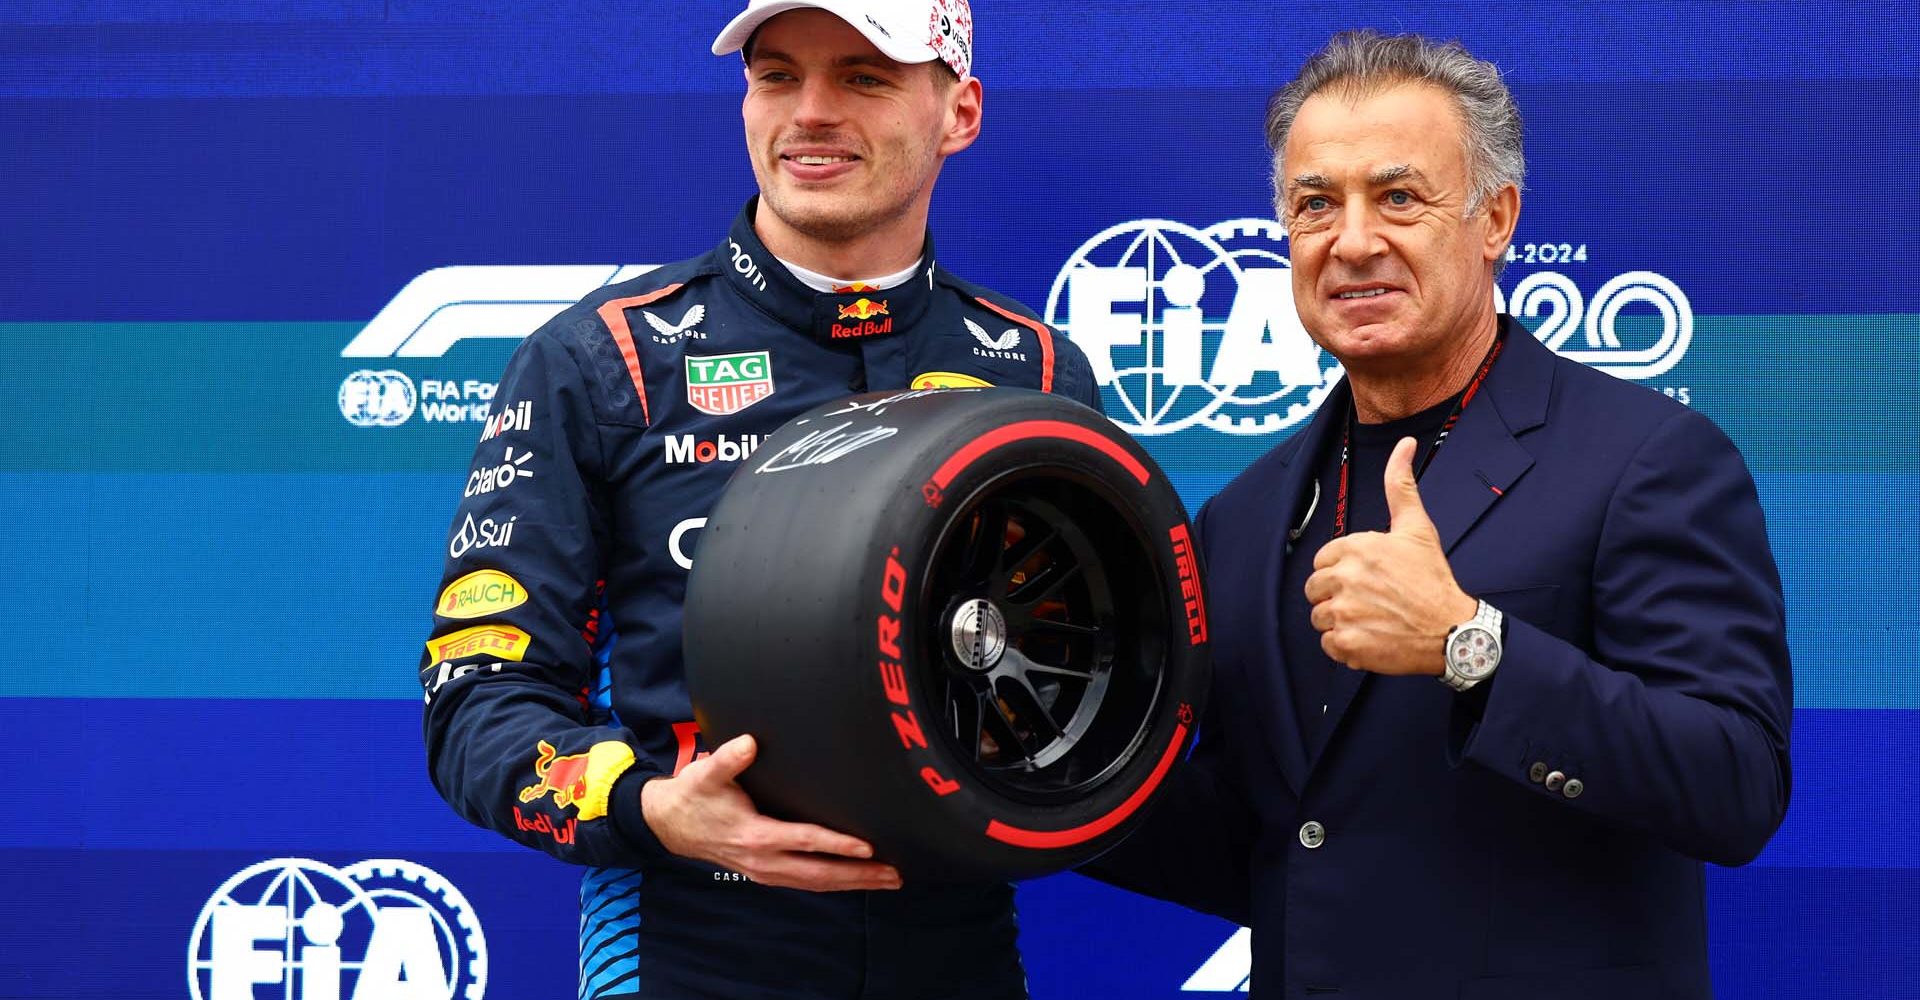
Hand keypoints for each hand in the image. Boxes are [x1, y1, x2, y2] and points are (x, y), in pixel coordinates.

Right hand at [640, 734, 902, 891]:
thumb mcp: (706, 774)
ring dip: (853, 884)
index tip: (868, 847)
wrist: (670, 825)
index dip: (838, 844)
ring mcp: (767, 872)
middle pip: (820, 873)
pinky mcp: (768, 874)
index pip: (806, 841)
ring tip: (888, 880)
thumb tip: (750, 742)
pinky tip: (856, 881)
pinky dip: (835, 884)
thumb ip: (729, 759)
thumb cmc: (694, 796)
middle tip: (894, 873)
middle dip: (859, 875)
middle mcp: (765, 861)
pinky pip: (807, 883)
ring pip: (817, 883)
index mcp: (756, 836)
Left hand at [1303, 437, 1477, 674]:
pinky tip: (1371, 638)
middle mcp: (1346, 578)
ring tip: (1372, 620)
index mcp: (1355, 548)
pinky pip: (1328, 645)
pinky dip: (1345, 646)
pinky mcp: (1347, 644)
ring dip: (1340, 622)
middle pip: (1316, 589)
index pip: (1323, 560)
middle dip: (1337, 596)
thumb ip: (1401, 485)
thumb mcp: (1416, 527)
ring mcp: (1345, 613)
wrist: (1452, 630)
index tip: (1368, 579)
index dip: (1343, 570)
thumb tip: (1404, 444)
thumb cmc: (1432, 579)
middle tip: (1370, 601)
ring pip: (1320, 617)